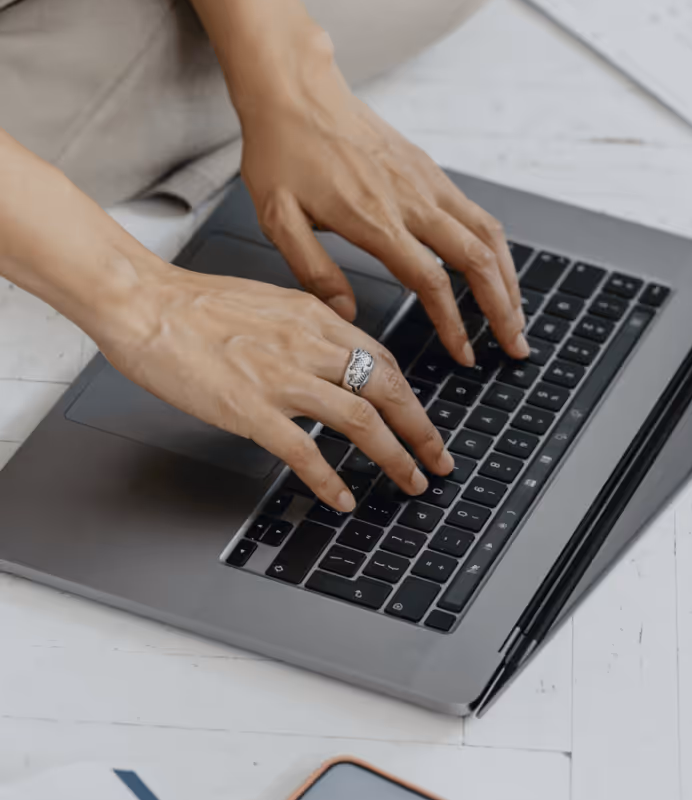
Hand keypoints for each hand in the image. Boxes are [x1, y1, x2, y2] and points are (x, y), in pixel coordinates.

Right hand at [99, 264, 452, 511]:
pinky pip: (304, 451)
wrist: (143, 303)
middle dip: (422, 430)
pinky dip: (329, 479)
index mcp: (314, 317)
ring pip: (361, 418)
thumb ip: (306, 328)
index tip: (422, 420)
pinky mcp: (250, 409)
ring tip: (410, 481)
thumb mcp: (270, 301)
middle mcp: (308, 344)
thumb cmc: (194, 305)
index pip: (383, 358)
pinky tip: (343, 498)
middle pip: (387, 388)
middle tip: (439, 460)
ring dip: (394, 455)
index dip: (410, 395)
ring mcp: (282, 377)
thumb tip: (334, 352)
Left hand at [231, 27, 527, 366]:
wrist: (294, 89)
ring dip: (509, 278)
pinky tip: (496, 268)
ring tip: (515, 314)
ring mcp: (427, 182)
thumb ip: (313, 271)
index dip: (454, 323)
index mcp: (376, 219)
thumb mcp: (277, 217)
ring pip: (489, 235)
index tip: (464, 354)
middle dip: (503, 308)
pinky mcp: (429, 170)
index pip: (433, 281)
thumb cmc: (282, 150)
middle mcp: (412, 199)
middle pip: (478, 260)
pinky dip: (495, 248)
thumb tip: (345, 314)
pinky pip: (477, 213)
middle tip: (514, 345)